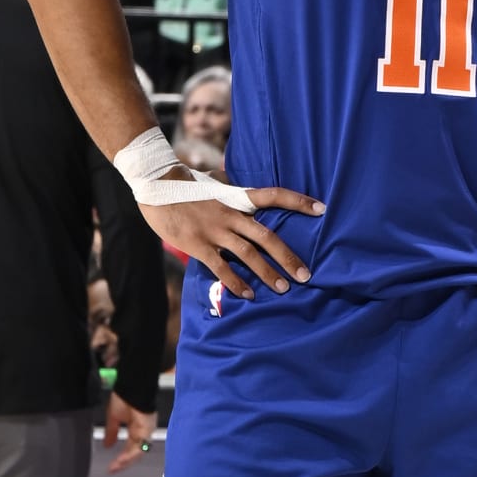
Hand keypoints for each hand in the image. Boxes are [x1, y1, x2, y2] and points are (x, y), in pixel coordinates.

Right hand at [102, 391, 156, 474]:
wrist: (131, 386)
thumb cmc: (124, 398)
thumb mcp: (114, 418)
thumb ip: (112, 432)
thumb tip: (107, 445)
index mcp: (136, 430)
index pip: (130, 448)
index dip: (121, 458)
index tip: (111, 467)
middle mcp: (143, 432)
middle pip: (135, 453)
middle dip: (123, 463)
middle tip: (112, 470)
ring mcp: (147, 431)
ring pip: (139, 452)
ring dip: (127, 460)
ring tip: (115, 467)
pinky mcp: (148, 429)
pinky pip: (141, 446)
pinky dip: (131, 454)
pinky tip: (122, 459)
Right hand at [140, 180, 322, 297]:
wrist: (155, 183)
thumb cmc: (185, 183)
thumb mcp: (214, 181)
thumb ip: (231, 189)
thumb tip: (242, 187)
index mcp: (237, 196)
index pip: (274, 195)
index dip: (299, 201)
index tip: (322, 209)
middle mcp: (230, 214)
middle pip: (267, 236)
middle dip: (288, 257)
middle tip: (306, 275)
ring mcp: (215, 230)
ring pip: (248, 255)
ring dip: (268, 273)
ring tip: (284, 288)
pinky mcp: (198, 245)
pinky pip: (221, 267)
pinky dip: (235, 282)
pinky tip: (248, 294)